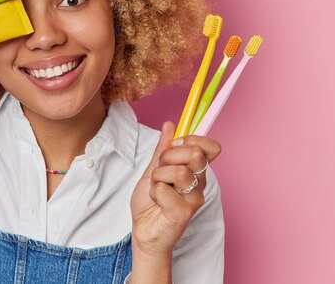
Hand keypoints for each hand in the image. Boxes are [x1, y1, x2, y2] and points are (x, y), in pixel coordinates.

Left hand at [130, 121, 221, 256]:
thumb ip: (162, 149)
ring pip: (179, 172)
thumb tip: (169, 125)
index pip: (210, 147)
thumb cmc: (150, 203)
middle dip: (168, 156)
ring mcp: (194, 199)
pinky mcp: (185, 213)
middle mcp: (199, 183)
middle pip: (196, 154)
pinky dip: (154, 193)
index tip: (173, 146)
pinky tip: (156, 202)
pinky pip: (165, 190)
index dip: (191, 140)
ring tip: (156, 188)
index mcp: (195, 171)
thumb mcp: (153, 170)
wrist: (144, 231)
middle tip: (159, 170)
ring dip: (158, 177)